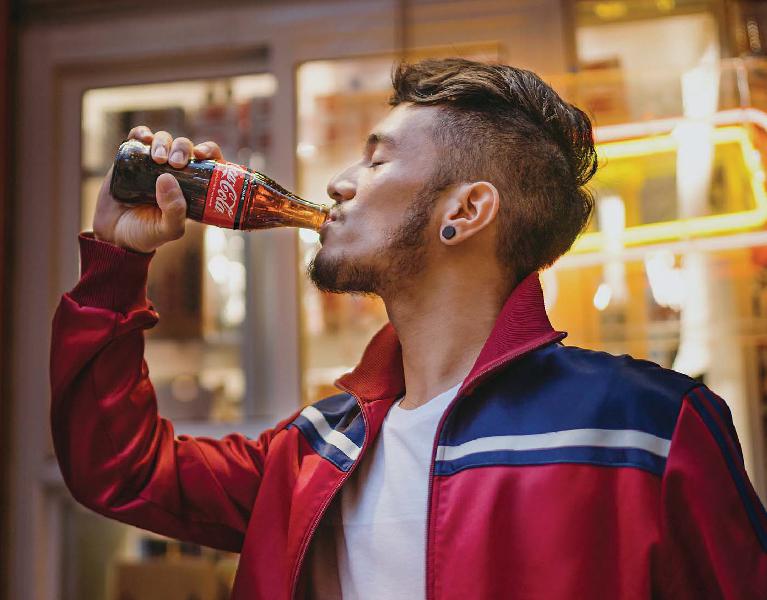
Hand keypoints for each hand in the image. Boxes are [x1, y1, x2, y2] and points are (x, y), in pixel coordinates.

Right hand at [92, 126, 224, 252]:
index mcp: (191, 187)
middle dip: (183, 148)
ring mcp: (152, 163)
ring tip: (158, 159)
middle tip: (176, 163)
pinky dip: (142, 133)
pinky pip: (139, 138)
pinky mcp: (132, 158)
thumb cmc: (146, 234)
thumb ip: (174, 212)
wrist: (113, 235)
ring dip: (164, 143)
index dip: (209, 151)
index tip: (202, 155)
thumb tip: (168, 177)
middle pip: (184, 147)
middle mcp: (175, 172)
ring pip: (164, 140)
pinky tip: (144, 139)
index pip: (208, 162)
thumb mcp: (167, 230)